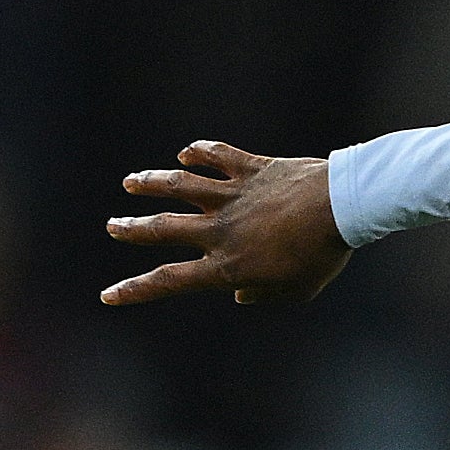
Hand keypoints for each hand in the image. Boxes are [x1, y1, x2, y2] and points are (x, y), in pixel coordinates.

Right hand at [100, 142, 350, 307]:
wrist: (340, 209)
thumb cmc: (322, 255)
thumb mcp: (296, 290)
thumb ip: (264, 296)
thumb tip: (241, 297)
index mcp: (228, 266)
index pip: (171, 281)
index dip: (137, 289)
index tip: (109, 294)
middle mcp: (220, 229)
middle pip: (164, 228)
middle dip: (134, 229)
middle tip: (112, 226)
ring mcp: (233, 196)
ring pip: (180, 185)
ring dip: (152, 182)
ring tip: (131, 182)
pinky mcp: (251, 169)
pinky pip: (218, 157)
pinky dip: (200, 152)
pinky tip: (186, 152)